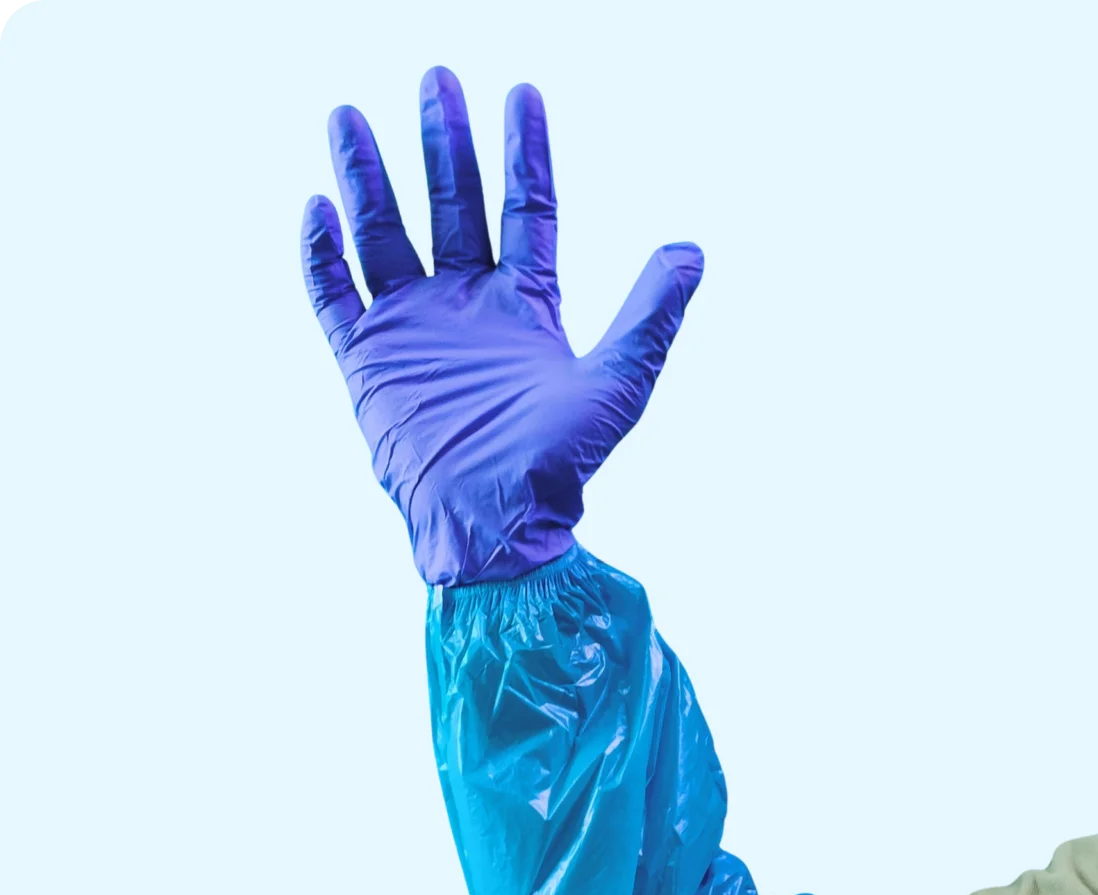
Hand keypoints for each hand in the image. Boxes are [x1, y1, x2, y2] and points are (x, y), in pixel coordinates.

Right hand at [301, 66, 703, 586]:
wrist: (494, 523)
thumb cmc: (558, 464)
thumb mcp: (618, 382)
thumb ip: (651, 315)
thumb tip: (692, 249)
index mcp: (525, 305)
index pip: (526, 210)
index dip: (526, 151)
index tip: (522, 90)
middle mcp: (466, 307)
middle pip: (452, 206)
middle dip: (443, 142)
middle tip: (435, 78)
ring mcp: (413, 331)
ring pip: (384, 236)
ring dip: (368, 178)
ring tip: (347, 114)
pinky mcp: (366, 363)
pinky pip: (333, 298)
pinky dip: (321, 256)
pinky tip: (315, 206)